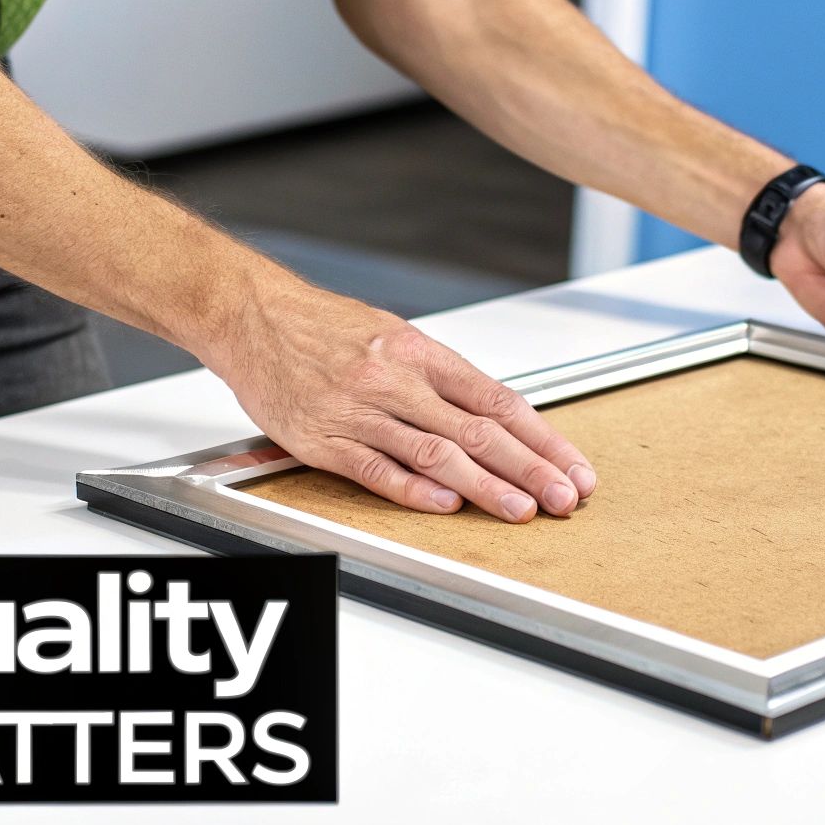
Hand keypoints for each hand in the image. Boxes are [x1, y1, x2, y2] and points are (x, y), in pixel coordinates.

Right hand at [205, 284, 596, 521]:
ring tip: (520, 510)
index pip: (497, 399)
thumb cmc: (323, 325)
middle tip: (564, 498)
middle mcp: (396, 378)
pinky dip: (411, 488)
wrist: (252, 314)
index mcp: (421, 352)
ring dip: (484, 485)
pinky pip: (374, 467)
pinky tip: (445, 504)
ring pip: (435, 451)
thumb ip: (439, 377)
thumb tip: (493, 414)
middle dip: (529, 468)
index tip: (572, 467)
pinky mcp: (323, 437)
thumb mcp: (394, 334)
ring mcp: (360, 409)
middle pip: (477, 429)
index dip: (541, 438)